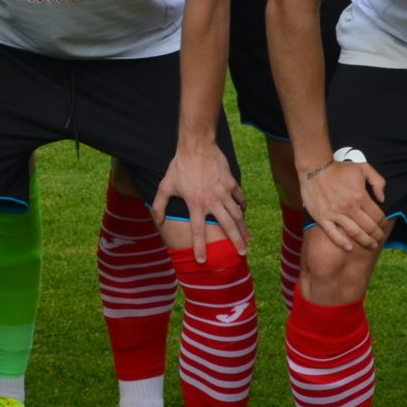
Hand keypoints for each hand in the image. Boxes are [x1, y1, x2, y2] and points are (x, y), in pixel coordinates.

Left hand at [155, 143, 246, 261]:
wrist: (197, 146)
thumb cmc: (179, 166)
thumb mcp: (165, 186)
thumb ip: (160, 205)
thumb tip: (158, 221)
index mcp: (195, 204)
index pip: (198, 231)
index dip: (200, 247)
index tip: (202, 260)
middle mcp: (212, 201)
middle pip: (227, 226)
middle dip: (236, 241)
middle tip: (242, 254)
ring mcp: (224, 192)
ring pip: (237, 214)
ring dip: (243, 228)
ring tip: (248, 240)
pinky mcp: (231, 183)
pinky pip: (240, 198)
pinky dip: (243, 207)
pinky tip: (244, 213)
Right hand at [298, 152, 387, 254]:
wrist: (314, 169)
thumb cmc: (339, 169)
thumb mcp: (363, 168)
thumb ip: (378, 182)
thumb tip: (382, 199)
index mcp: (360, 196)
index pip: (377, 216)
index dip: (383, 223)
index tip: (383, 226)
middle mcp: (349, 207)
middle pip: (368, 227)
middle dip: (377, 235)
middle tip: (379, 239)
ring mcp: (335, 214)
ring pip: (355, 233)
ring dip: (365, 241)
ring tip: (371, 245)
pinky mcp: (322, 217)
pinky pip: (333, 234)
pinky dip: (342, 243)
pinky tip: (350, 248)